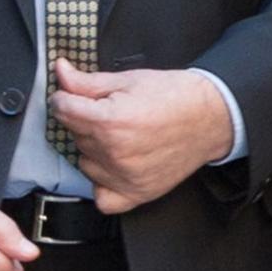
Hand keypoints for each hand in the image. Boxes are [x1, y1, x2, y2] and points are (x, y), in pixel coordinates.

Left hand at [49, 61, 234, 214]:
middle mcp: (115, 153)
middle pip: (73, 135)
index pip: (62, 109)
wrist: (210, 116)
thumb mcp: (127, 80)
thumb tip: (60, 72)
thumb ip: (86, 82)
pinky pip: (102, 198)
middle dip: (84, 120)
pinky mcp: (137, 193)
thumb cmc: (174, 96)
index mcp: (110, 121)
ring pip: (84, 162)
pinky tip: (113, 166)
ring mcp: (125, 177)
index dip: (64, 97)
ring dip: (93, 149)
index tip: (71, 96)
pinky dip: (103, 183)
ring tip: (119, 135)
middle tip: (109, 111)